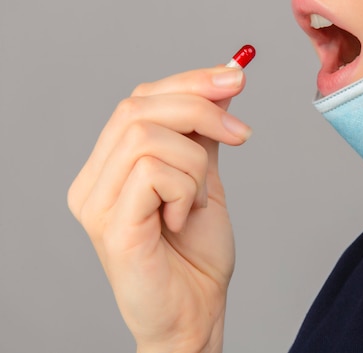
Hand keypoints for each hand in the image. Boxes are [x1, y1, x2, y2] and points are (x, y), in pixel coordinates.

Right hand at [68, 66, 250, 352]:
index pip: (140, 99)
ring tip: (199, 200)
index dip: (190, 81)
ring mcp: (96, 204)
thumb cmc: (196, 254)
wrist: (195, 313)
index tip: (237, 77)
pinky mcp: (110, 226)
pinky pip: (153, 172)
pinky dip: (186, 189)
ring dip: (195, 163)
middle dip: (201, 108)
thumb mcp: (204, 179)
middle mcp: (93, 181)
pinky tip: (184, 218)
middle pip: (138, 107)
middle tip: (241, 132)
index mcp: (111, 165)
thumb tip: (223, 83)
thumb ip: (202, 135)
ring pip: (148, 137)